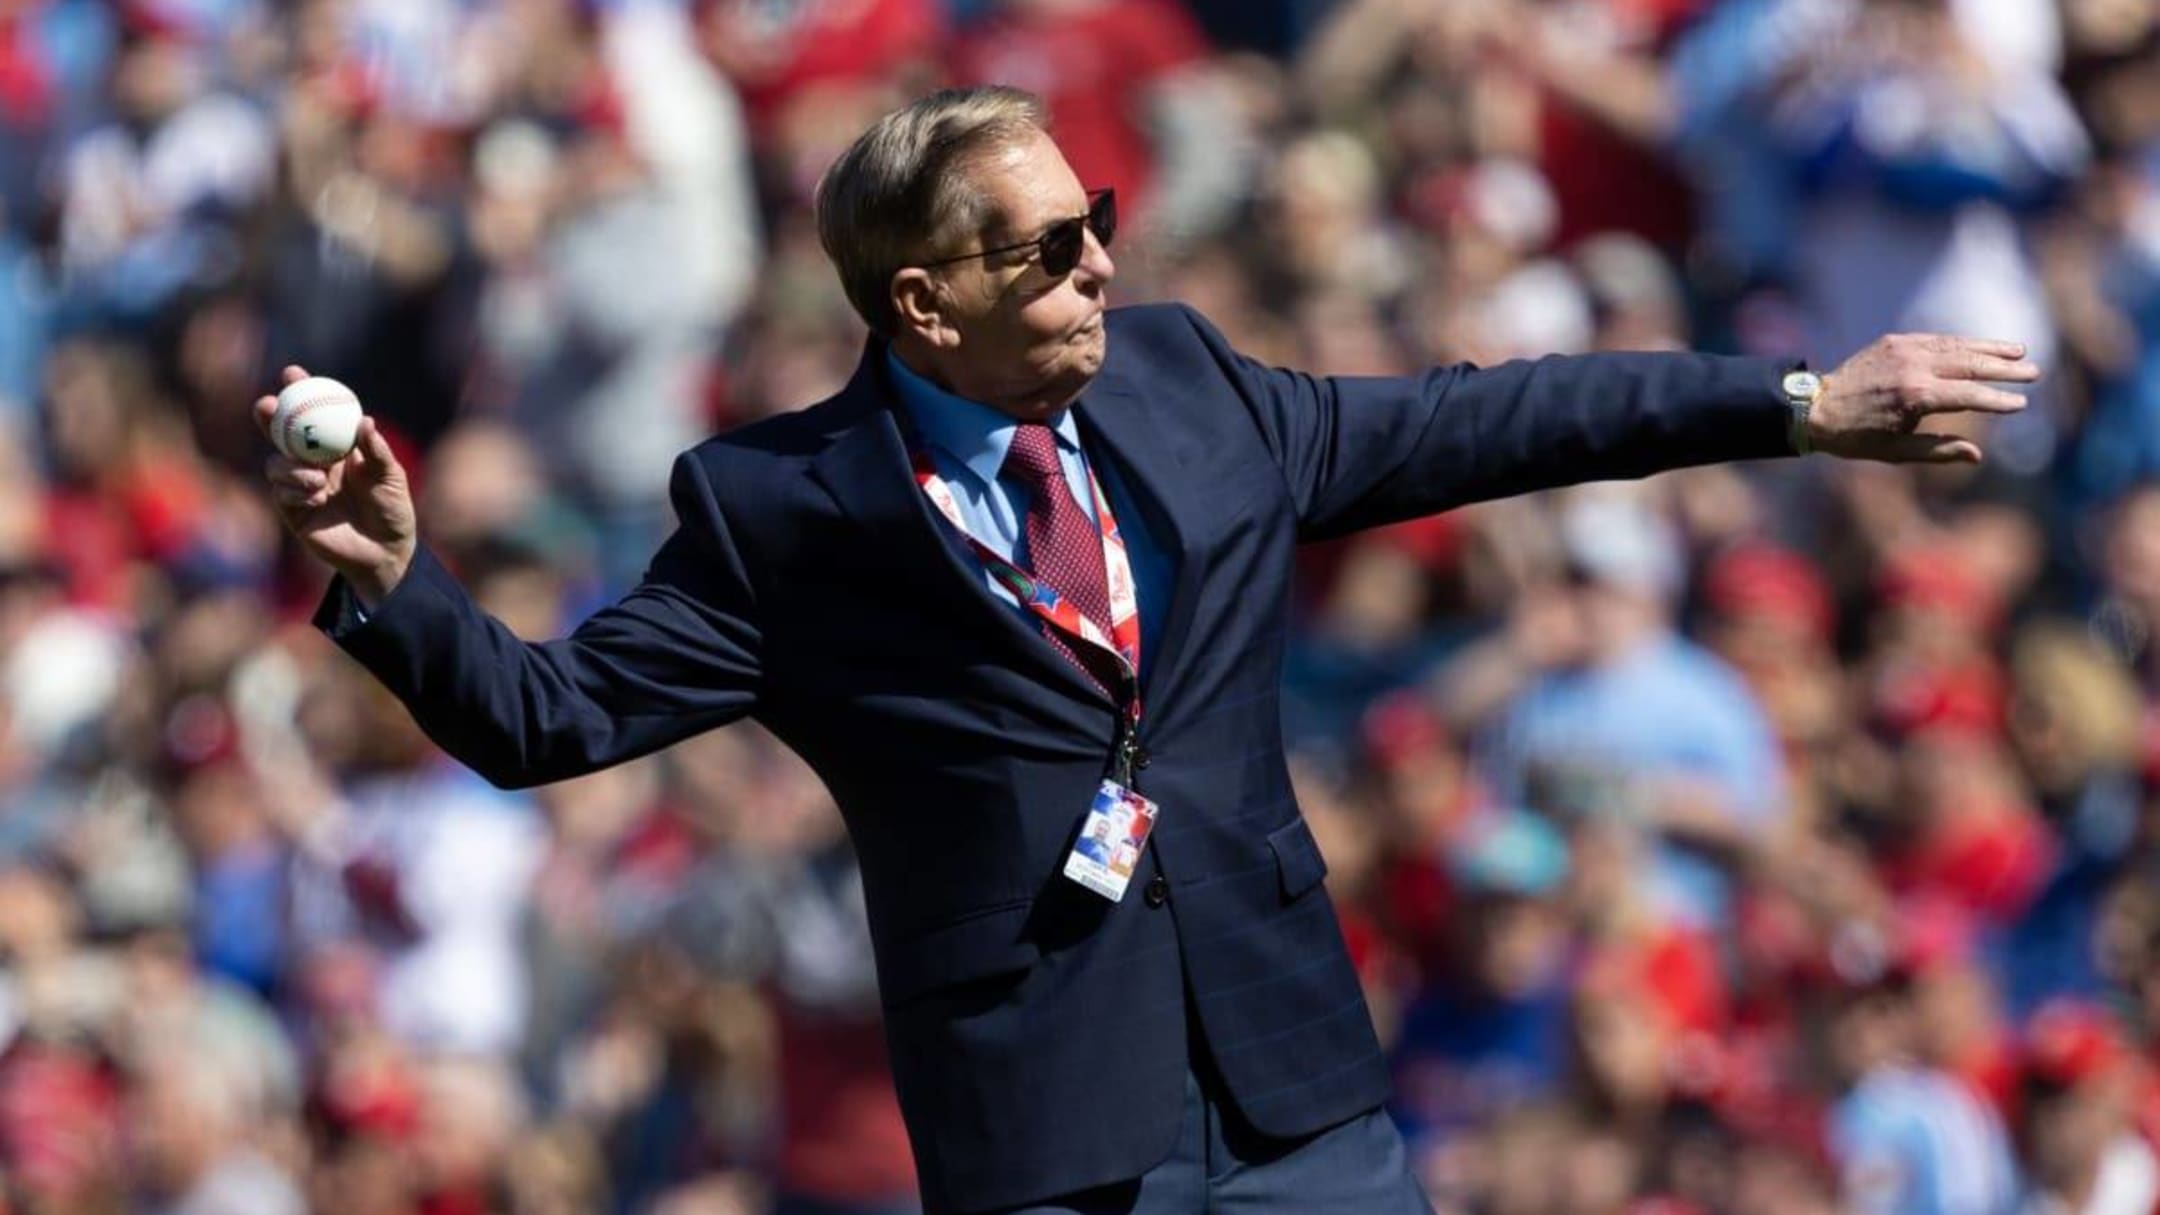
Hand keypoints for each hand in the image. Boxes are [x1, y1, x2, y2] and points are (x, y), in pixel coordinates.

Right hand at [254, 365, 415, 604]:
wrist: (385, 552)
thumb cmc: (392, 509)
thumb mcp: (391, 478)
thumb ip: (377, 452)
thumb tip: (365, 422)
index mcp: (337, 447)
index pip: (315, 412)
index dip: (300, 391)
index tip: (292, 373)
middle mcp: (314, 462)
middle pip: (281, 432)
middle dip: (270, 415)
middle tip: (267, 405)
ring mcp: (300, 485)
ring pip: (276, 463)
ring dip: (290, 467)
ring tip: (318, 481)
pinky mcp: (292, 510)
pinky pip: (281, 492)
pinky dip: (294, 491)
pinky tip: (316, 499)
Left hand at [1809, 333, 2040, 463]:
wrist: (1814, 407)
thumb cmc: (1856, 437)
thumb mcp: (1896, 452)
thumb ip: (1938, 450)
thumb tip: (1977, 455)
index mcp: (1915, 396)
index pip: (1970, 395)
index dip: (1998, 399)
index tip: (2021, 403)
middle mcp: (1913, 368)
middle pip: (1970, 364)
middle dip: (2005, 368)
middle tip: (2033, 372)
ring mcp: (1903, 350)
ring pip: (1957, 346)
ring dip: (1989, 348)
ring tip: (2018, 352)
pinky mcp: (1895, 340)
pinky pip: (1936, 339)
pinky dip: (1961, 342)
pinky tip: (1980, 346)